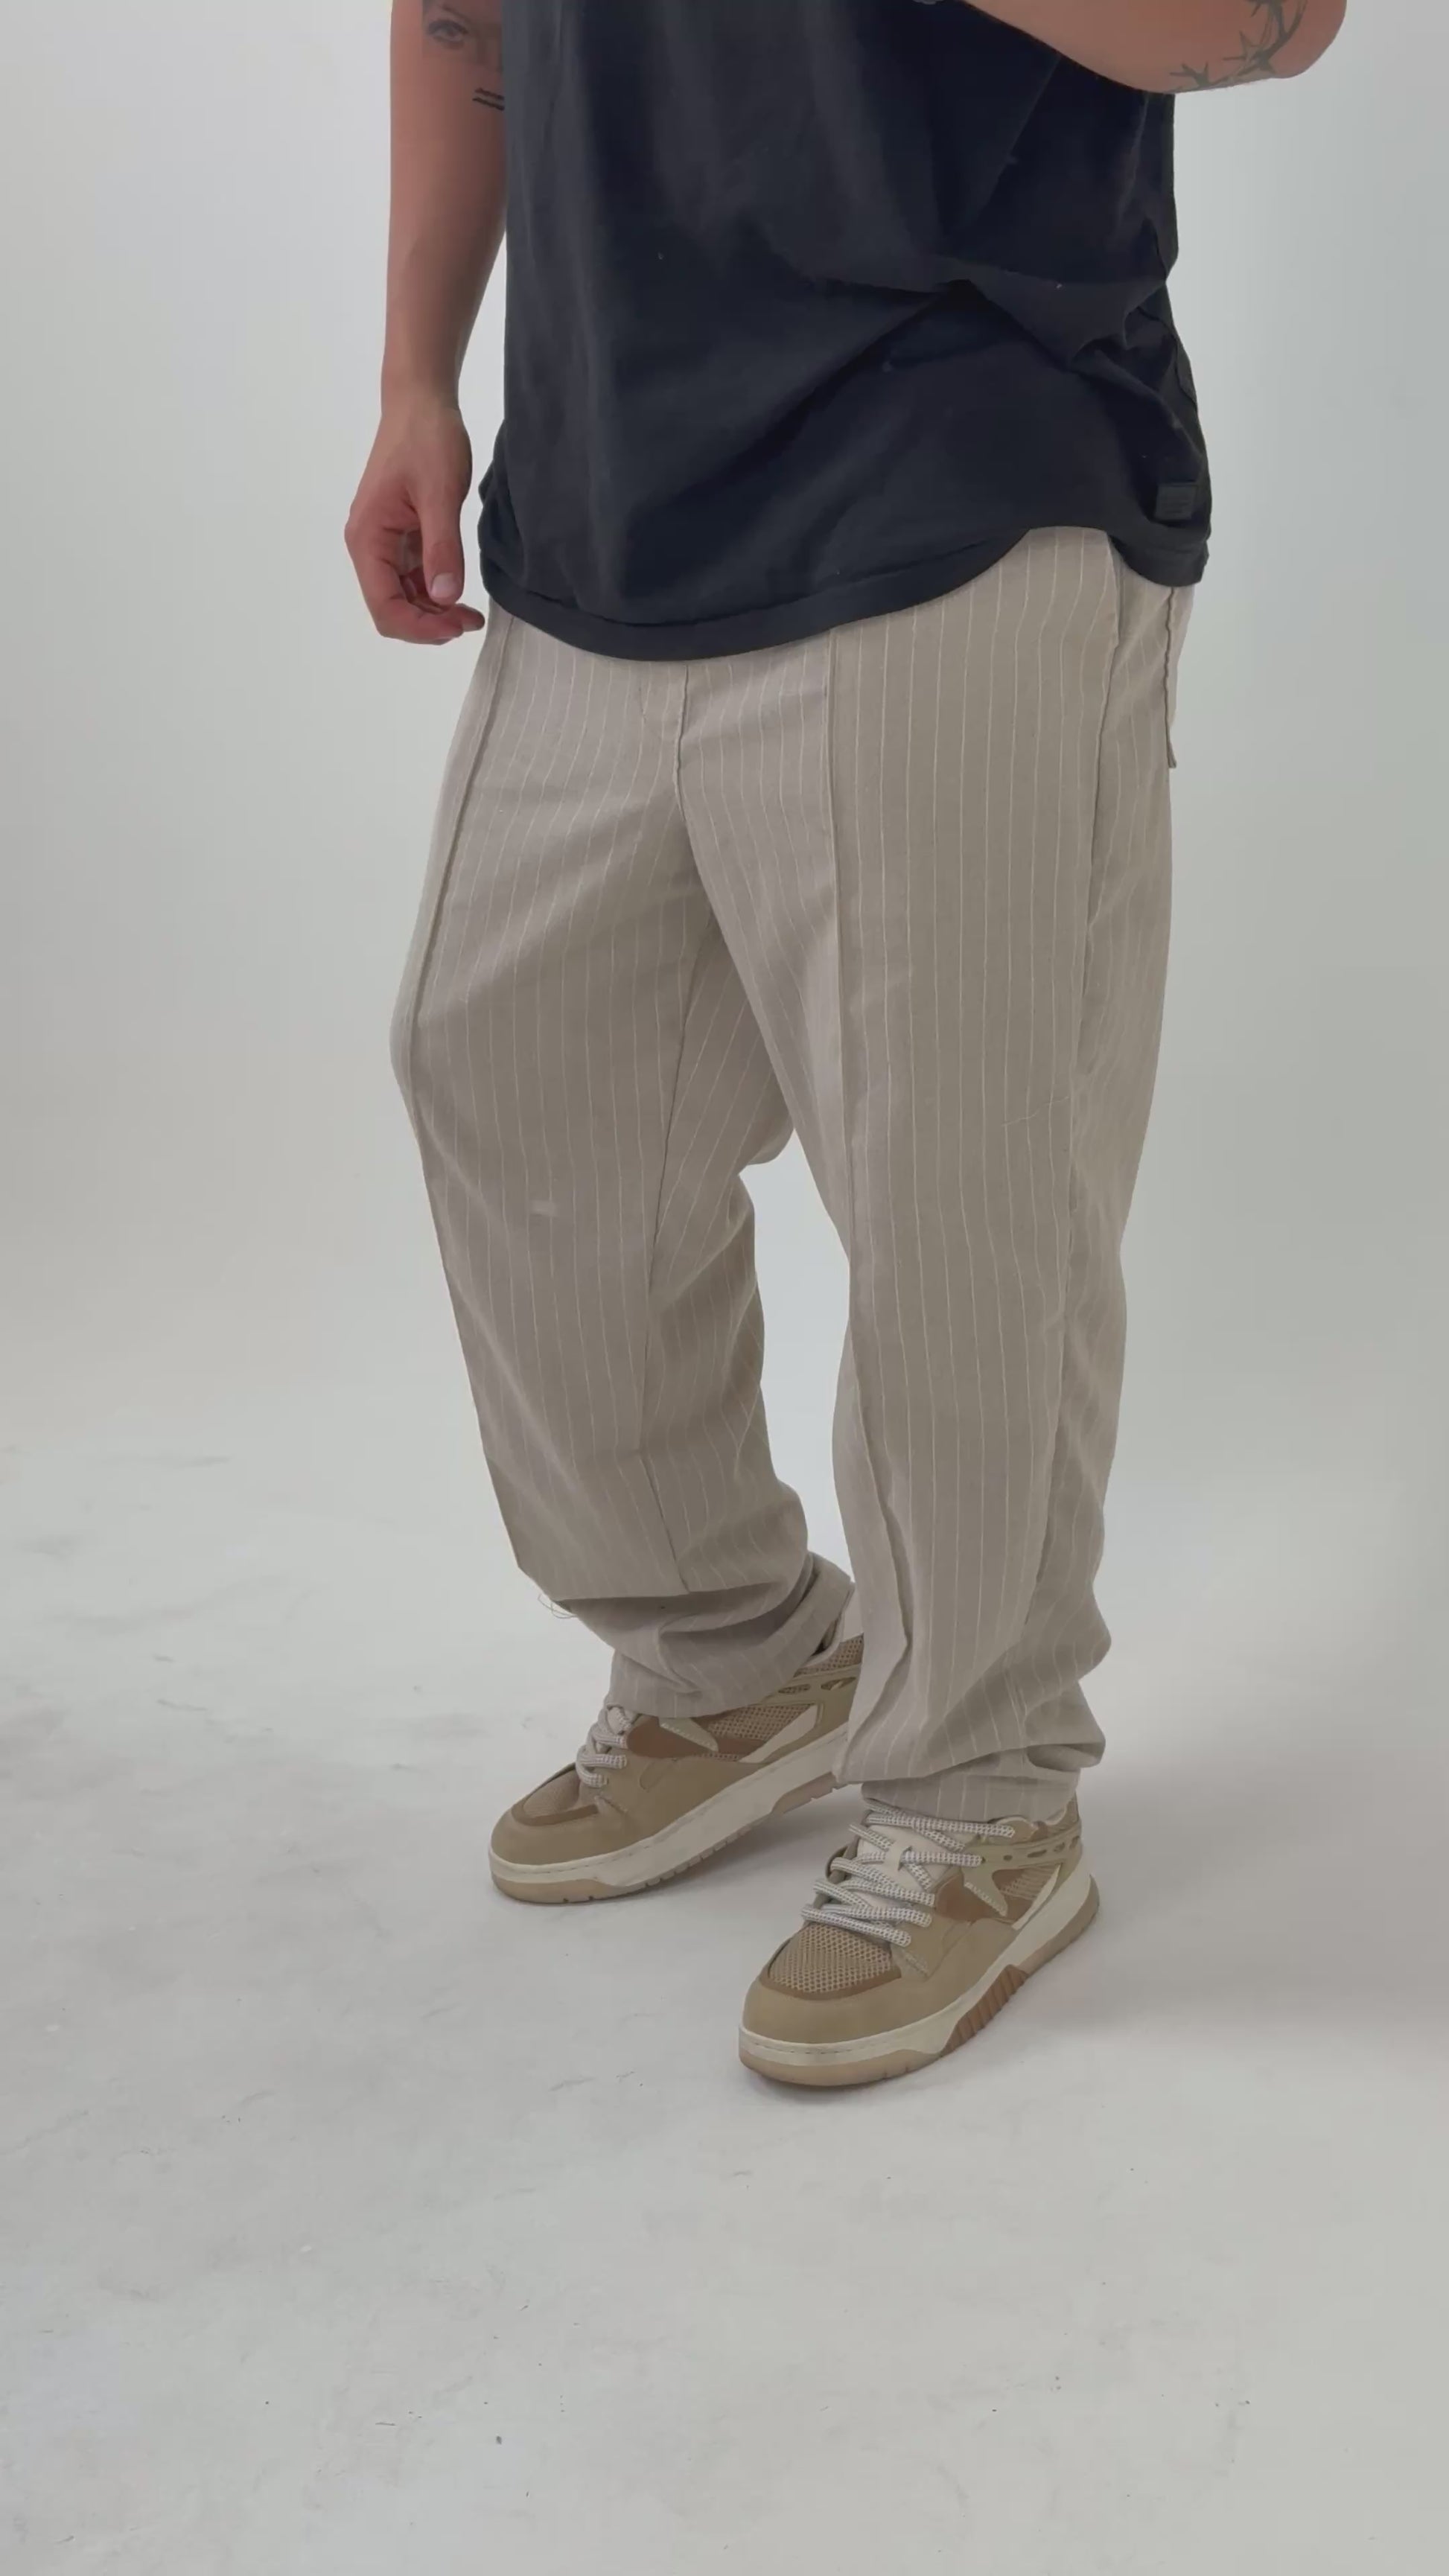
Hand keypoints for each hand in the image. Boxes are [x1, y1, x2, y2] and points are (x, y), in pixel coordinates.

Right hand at [345, 392, 486, 644]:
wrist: (420, 402)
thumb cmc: (426, 438)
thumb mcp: (440, 492)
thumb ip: (442, 546)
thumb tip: (446, 597)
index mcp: (367, 538)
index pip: (385, 607)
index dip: (420, 627)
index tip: (459, 625)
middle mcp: (368, 546)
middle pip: (390, 609)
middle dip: (428, 624)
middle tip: (470, 620)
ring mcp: (383, 544)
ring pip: (402, 598)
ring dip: (434, 613)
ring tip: (470, 613)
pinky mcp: (399, 537)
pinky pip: (412, 579)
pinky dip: (434, 592)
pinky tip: (460, 593)